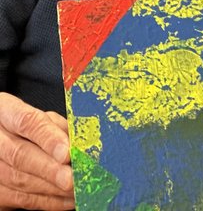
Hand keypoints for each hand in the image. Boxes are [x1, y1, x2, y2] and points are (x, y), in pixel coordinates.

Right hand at [0, 93, 74, 209]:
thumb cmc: (32, 127)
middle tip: (73, 179)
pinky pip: (20, 198)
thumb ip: (60, 128)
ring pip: (19, 179)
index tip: (67, 153)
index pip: (27, 122)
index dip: (48, 138)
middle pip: (20, 154)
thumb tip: (85, 144)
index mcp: (6, 110)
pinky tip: (68, 201)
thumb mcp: (44, 118)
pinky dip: (47, 202)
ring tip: (78, 191)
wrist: (6, 142)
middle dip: (50, 169)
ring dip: (52, 189)